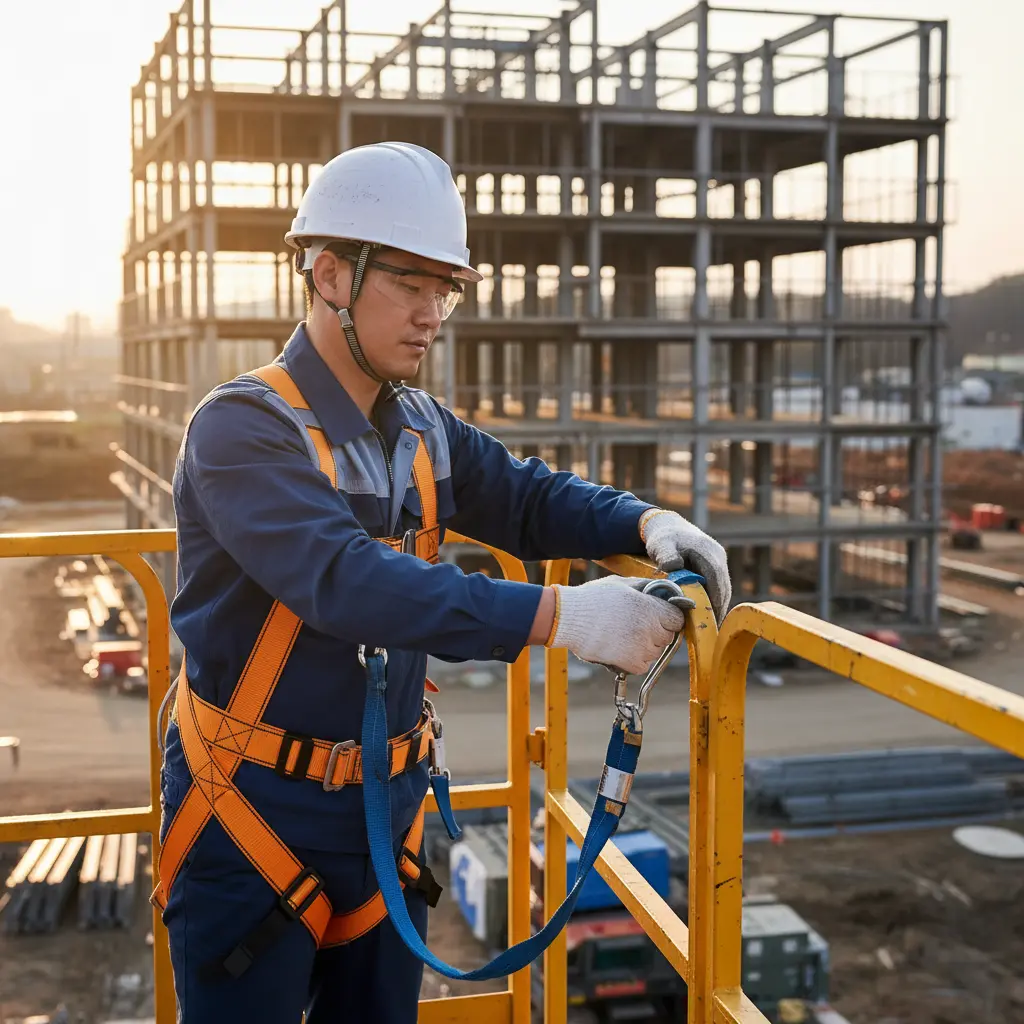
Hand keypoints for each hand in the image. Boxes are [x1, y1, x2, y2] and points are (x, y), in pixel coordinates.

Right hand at [547, 575, 687, 675]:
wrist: (569, 619)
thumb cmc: (593, 598)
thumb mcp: (621, 583)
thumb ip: (645, 587)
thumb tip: (660, 589)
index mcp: (651, 608)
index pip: (677, 618)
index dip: (668, 617)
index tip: (657, 616)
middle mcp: (651, 629)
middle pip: (668, 636)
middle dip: (656, 632)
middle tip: (636, 626)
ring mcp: (642, 649)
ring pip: (655, 652)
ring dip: (645, 646)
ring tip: (623, 636)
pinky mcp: (631, 663)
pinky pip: (643, 665)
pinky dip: (634, 660)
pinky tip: (620, 648)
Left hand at [641, 510, 730, 624]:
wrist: (668, 527)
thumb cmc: (663, 537)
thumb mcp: (661, 544)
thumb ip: (666, 555)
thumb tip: (673, 567)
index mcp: (708, 551)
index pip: (716, 579)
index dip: (715, 600)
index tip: (711, 618)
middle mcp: (717, 556)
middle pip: (723, 587)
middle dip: (718, 608)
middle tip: (710, 630)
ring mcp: (718, 562)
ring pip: (722, 589)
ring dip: (716, 606)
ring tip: (708, 627)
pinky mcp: (714, 568)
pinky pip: (717, 587)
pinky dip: (712, 601)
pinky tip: (704, 614)